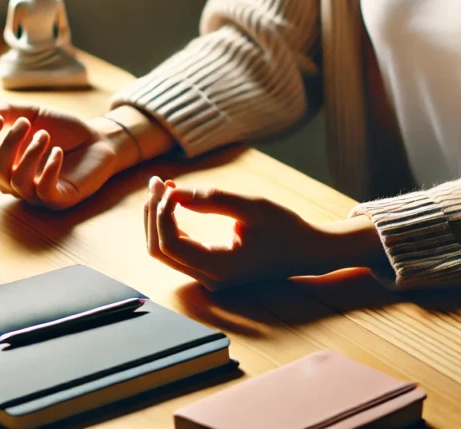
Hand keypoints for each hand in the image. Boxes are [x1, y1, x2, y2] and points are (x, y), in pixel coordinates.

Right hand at [0, 103, 119, 209]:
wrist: (97, 140)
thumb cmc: (64, 130)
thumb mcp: (36, 114)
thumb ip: (10, 111)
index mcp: (5, 161)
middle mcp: (15, 181)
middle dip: (9, 142)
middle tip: (27, 123)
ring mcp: (36, 193)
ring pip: (17, 182)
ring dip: (30, 153)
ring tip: (46, 136)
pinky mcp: (58, 200)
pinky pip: (44, 192)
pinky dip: (49, 169)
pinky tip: (58, 152)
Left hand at [145, 177, 384, 289]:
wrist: (307, 252)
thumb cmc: (285, 228)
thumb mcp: (252, 206)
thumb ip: (212, 200)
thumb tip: (174, 193)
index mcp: (218, 267)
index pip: (169, 244)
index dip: (162, 213)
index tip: (169, 185)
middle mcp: (208, 279)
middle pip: (159, 250)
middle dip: (154, 214)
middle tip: (157, 181)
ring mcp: (207, 277)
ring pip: (164, 250)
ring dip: (159, 218)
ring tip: (163, 186)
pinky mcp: (209, 269)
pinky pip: (178, 249)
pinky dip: (171, 224)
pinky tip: (174, 199)